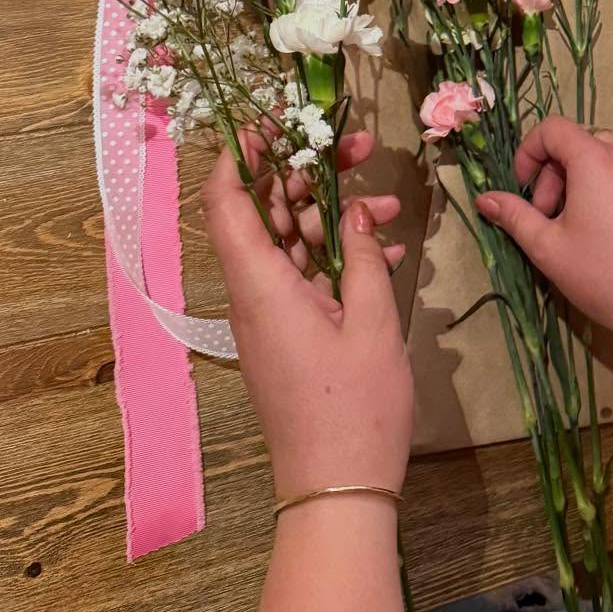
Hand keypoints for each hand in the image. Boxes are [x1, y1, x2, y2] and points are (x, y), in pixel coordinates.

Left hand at [202, 130, 412, 499]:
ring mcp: (271, 318)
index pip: (227, 203)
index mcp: (260, 287)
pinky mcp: (290, 337)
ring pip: (290, 243)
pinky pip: (305, 278)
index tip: (271, 121)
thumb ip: (359, 256)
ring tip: (385, 203)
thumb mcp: (371, 321)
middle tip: (355, 146)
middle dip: (305, 173)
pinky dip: (338, 258)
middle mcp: (254, 297)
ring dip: (332, 216)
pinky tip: (383, 252)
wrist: (338, 490)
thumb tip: (353, 209)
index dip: (239, 155)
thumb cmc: (354, 409)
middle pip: (265, 214)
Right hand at [475, 117, 612, 347]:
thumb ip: (514, 215)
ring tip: (583, 226)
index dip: (530, 153)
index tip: (523, 188)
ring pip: (610, 159)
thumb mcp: (548, 248)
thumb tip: (485, 198)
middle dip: (557, 174)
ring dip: (586, 181)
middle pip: (582, 144)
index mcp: (596, 159)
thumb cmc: (604, 275)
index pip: (553, 129)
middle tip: (551, 217)